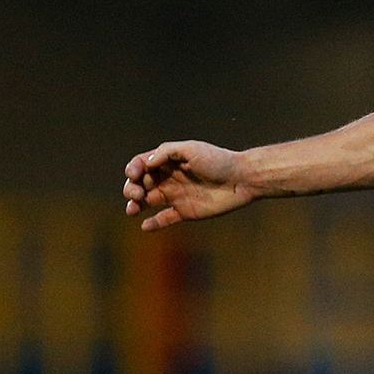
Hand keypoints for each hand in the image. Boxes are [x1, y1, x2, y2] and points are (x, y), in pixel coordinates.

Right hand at [123, 141, 253, 230]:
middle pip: (140, 184)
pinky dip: (153, 224)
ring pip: (147, 202)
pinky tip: (146, 225)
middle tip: (137, 194)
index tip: (135, 175)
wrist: (242, 179)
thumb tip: (146, 163)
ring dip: (135, 205)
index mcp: (169, 162)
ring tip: (132, 210)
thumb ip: (166, 152)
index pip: (141, 165)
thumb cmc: (218, 160)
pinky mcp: (185, 212)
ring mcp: (176, 196)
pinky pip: (164, 219)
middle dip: (131, 189)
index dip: (133, 170)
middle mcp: (169, 178)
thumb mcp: (191, 149)